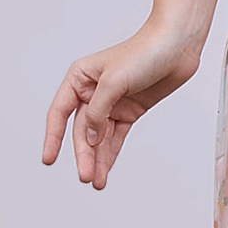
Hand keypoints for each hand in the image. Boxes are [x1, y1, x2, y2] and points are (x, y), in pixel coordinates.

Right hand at [41, 23, 200, 187]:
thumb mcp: (114, 82)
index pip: (60, 112)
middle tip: (85, 176)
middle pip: (82, 130)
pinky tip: (106, 170)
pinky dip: (111, 154)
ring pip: (99, 137)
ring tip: (96, 181)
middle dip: (83, 154)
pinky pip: (116, 137)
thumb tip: (89, 138)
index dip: (53, 137)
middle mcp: (93, 92)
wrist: (178, 45)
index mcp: (80, 78)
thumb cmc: (145, 52)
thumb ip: (98, 112)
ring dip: (97, 159)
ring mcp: (112, 103)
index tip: (49, 159)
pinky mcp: (130, 110)